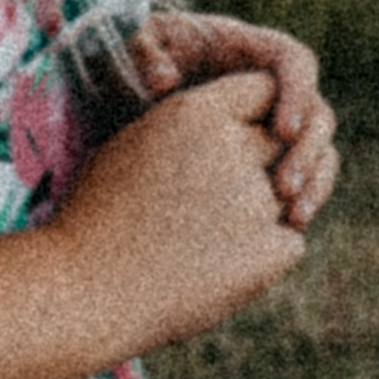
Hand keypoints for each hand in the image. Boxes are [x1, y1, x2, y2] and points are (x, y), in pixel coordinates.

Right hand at [52, 68, 304, 349]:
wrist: (88, 290)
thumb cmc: (100, 214)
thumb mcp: (138, 141)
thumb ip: (195, 126)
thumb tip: (235, 124)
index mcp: (198, 111)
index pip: (264, 88)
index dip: (258, 114)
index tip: (242, 138)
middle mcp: (234, 147)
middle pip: (279, 142)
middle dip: (262, 165)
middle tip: (217, 200)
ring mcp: (256, 200)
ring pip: (287, 196)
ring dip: (260, 214)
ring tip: (204, 240)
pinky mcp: (269, 252)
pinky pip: (289, 242)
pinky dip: (265, 256)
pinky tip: (218, 269)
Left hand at [127, 12, 337, 228]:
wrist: (126, 96)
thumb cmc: (134, 62)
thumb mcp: (130, 47)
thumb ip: (143, 54)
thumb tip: (164, 80)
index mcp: (245, 49)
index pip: (291, 61)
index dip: (296, 93)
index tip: (281, 132)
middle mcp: (270, 86)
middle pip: (314, 109)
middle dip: (308, 148)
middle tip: (284, 188)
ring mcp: (273, 123)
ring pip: (317, 147)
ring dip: (314, 180)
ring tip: (294, 216)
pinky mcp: (269, 157)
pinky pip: (302, 175)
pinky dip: (304, 198)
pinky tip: (289, 227)